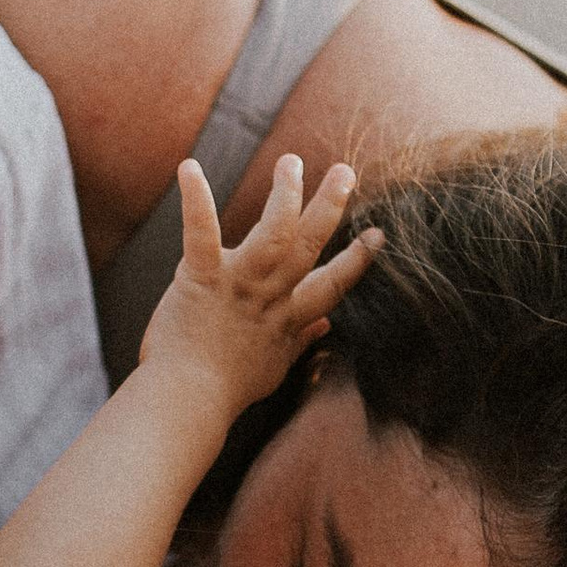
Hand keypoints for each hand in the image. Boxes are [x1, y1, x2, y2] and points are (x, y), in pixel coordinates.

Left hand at [139, 153, 377, 416]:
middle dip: (330, 206)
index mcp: (287, 318)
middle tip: (345, 170)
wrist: (188, 403)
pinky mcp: (201, 279)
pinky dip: (196, 200)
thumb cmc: (225, 390)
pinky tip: (190, 168)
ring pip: (273, 232)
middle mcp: (270, 297)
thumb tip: (325, 325)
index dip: (356, 260)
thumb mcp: (273, 369)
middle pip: (309, 245)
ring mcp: (238, 285)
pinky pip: (201, 233)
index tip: (378, 234)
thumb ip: (299, 341)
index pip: (331, 285)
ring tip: (292, 163)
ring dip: (286, 194)